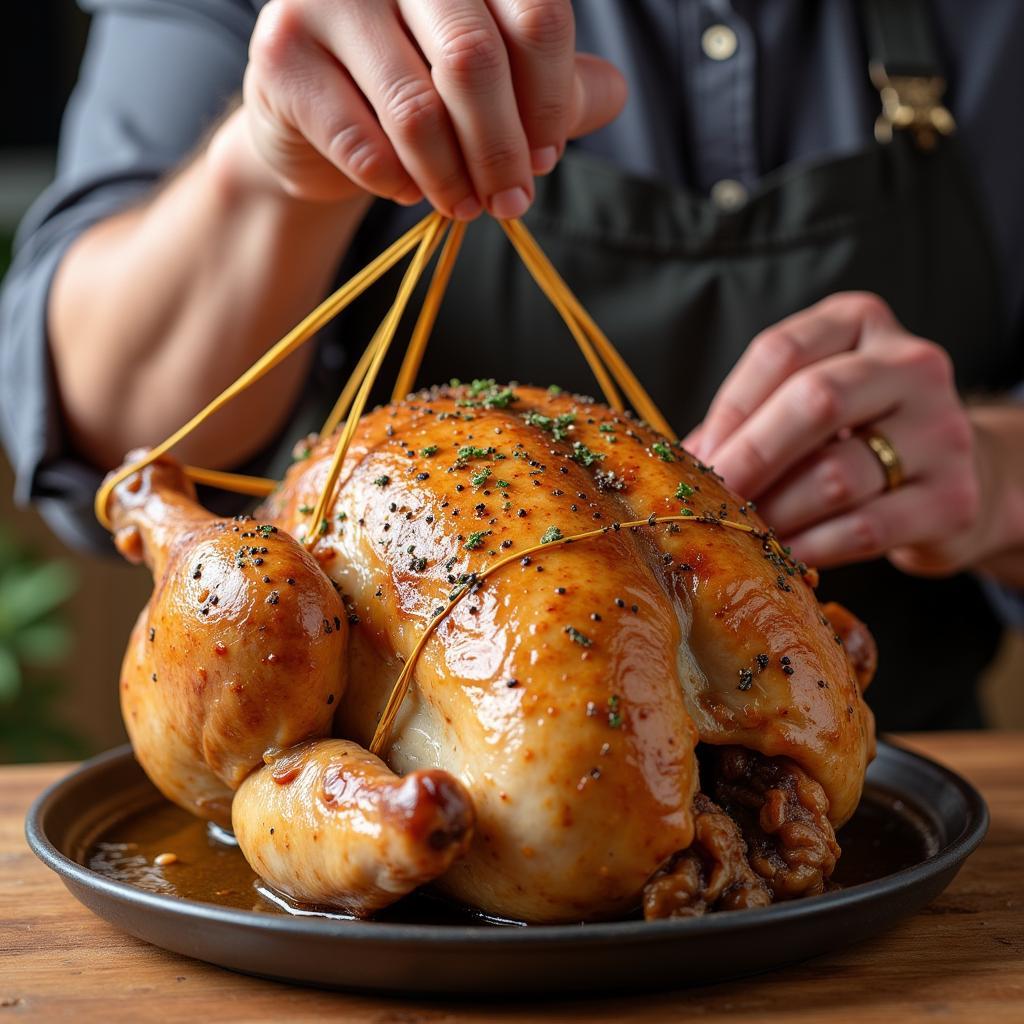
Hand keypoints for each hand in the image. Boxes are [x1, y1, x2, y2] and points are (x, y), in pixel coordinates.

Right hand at [236, 0, 625, 213]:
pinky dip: (395, 183)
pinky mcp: (281, 57)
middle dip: (502, 151)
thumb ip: (558, 87)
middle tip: (510, 202)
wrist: (316, 124)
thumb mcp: (498, 88)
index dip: (550, 101)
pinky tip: (406, 191)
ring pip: (416, 110)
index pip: (534, 17)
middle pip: (474, 61)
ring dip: (451, 178)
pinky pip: (360, 143)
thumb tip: (609, 97)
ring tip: (466, 208)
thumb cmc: (417, 93)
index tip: (545, 157)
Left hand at [689, 292, 991, 575]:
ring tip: (741, 533)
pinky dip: (811, 548)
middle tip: (710, 498)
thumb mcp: (812, 402)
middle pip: (814, 401)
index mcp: (862, 323)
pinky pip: (864, 529)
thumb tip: (680, 459)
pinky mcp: (953, 499)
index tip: (698, 457)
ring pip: (836, 474)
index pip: (781, 351)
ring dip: (775, 511)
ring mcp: (942, 430)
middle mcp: (911, 364)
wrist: (955, 477)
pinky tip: (783, 558)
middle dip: (749, 457)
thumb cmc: (857, 434)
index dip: (730, 408)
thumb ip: (755, 415)